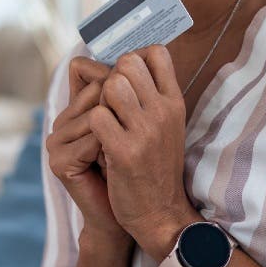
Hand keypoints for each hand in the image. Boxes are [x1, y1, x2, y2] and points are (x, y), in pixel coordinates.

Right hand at [45, 56, 127, 241]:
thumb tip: (138, 49)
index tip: (134, 110)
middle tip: (130, 137)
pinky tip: (114, 163)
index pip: (90, 71)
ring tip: (123, 152)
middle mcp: (61, 120)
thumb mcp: (134, 119)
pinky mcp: (58, 161)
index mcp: (75, 108)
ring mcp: (55, 141)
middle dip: (123, 109)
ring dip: (120, 130)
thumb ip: (127, 88)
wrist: (136, 212)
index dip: (118, 84)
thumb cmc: (138, 164)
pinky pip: (93, 137)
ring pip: (96, 111)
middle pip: (96, 89)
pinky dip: (111, 148)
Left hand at [89, 46, 196, 248]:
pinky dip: (91, 127)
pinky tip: (99, 144)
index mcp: (174, 102)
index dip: (134, 59)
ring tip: (105, 123)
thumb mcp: (167, 125)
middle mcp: (163, 112)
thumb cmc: (157, 166)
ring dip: (101, 101)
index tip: (126, 81)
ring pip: (111, 86)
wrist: (161, 214)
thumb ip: (152, 94)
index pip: (156, 52)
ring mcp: (145, 131)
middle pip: (128, 63)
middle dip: (112, 79)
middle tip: (111, 106)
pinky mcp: (124, 151)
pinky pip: (97, 117)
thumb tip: (128, 61)